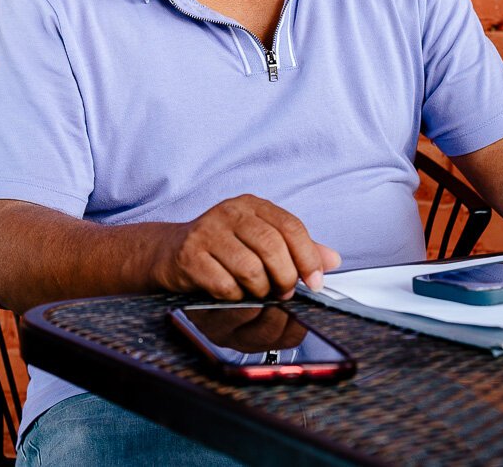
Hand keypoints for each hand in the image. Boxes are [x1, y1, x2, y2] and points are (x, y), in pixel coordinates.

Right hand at [153, 195, 340, 300]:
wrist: (170, 251)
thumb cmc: (221, 247)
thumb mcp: (260, 240)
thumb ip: (296, 248)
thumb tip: (333, 259)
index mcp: (252, 206)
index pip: (291, 227)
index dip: (308, 257)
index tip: (315, 281)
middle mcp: (229, 212)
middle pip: (273, 247)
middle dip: (285, 277)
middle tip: (284, 291)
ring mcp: (207, 232)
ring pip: (250, 269)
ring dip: (259, 290)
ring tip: (255, 291)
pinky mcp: (190, 255)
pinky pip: (225, 285)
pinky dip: (234, 296)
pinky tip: (231, 291)